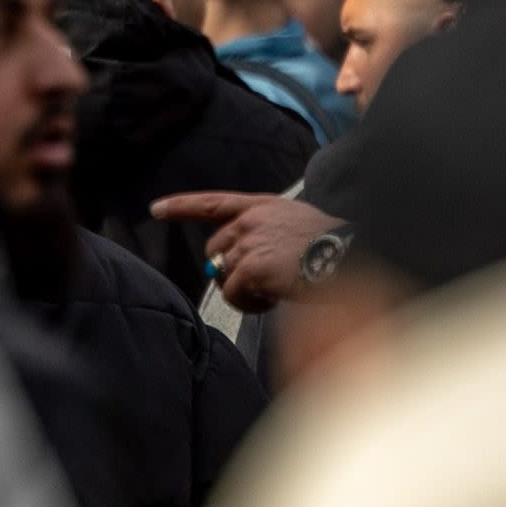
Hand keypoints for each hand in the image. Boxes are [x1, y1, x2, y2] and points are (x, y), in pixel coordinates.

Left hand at [152, 191, 340, 311]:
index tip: (156, 209)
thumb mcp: (298, 225)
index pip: (213, 202)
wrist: (348, 260)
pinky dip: (249, 304)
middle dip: (230, 272)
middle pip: (216, 251)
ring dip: (245, 292)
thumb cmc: (332, 249)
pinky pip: (232, 293)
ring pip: (224, 276)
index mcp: (262, 205)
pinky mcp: (251, 267)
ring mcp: (249, 241)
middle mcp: (251, 219)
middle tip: (260, 286)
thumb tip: (240, 264)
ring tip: (275, 293)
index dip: (182, 205)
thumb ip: (266, 234)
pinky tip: (273, 299)